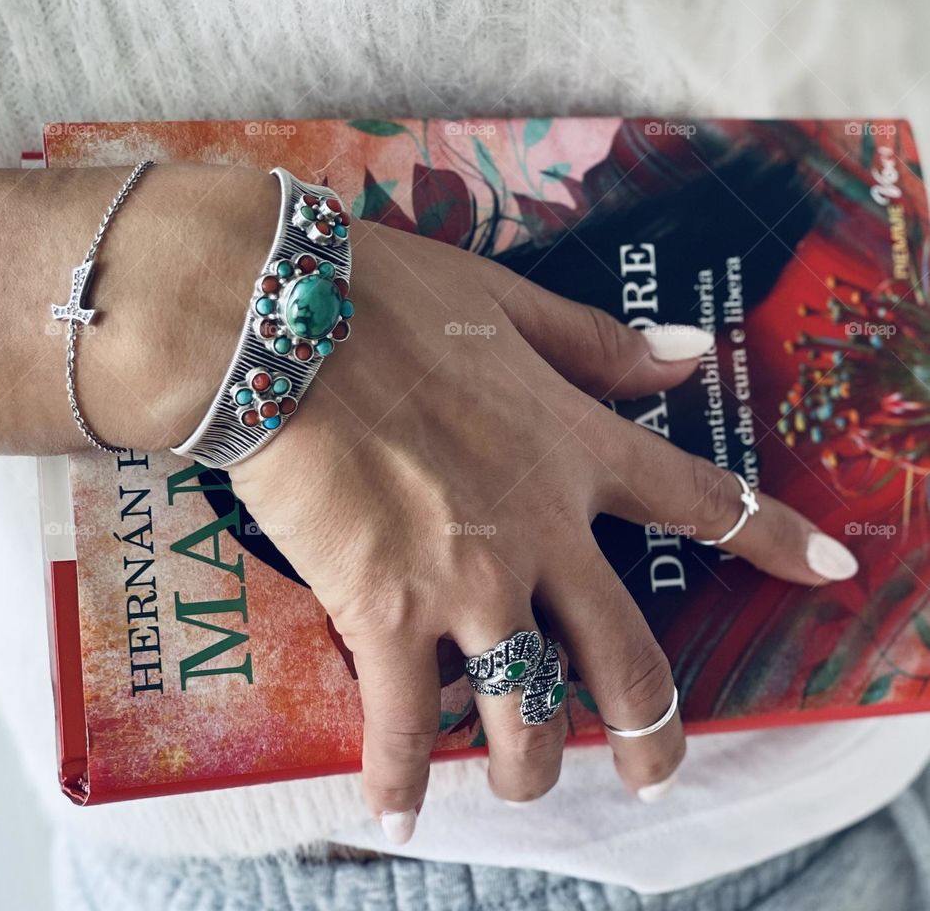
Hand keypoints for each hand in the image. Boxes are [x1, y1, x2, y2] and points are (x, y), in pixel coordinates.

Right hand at [226, 214, 858, 842]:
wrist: (282, 323)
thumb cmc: (388, 300)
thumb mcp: (507, 306)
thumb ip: (598, 345)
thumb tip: (689, 352)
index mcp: (574, 447)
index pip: (695, 499)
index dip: (773, 536)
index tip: (831, 568)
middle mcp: (541, 528)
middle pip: (627, 656)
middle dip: (652, 730)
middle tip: (655, 772)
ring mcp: (469, 580)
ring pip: (530, 712)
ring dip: (531, 765)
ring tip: (519, 785)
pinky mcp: (387, 612)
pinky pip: (404, 723)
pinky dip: (399, 778)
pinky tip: (393, 812)